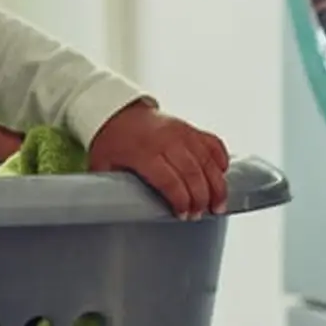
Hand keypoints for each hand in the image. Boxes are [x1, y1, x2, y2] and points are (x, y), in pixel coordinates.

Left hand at [87, 101, 228, 219]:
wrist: (117, 111)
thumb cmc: (111, 141)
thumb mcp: (103, 164)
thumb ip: (111, 187)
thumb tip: (113, 210)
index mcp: (143, 152)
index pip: (169, 181)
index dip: (180, 201)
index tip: (183, 215)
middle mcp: (165, 140)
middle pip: (192, 173)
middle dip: (200, 198)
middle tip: (200, 213)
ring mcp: (180, 132)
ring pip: (207, 161)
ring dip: (216, 186)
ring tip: (217, 204)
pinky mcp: (189, 127)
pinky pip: (213, 143)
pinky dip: (220, 160)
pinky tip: (221, 175)